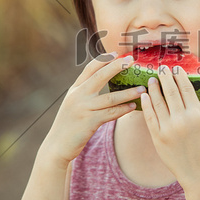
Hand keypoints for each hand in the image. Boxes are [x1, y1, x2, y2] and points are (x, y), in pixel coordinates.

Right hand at [40, 53, 144, 169]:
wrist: (57, 145)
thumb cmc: (69, 125)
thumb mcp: (73, 104)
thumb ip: (84, 93)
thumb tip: (101, 82)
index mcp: (75, 89)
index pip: (89, 69)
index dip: (103, 59)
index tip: (116, 53)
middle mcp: (78, 96)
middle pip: (100, 76)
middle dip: (117, 66)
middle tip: (132, 60)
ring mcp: (83, 108)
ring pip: (110, 97)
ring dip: (128, 93)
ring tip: (142, 89)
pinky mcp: (89, 122)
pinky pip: (111, 114)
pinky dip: (123, 109)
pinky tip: (133, 107)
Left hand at [140, 65, 199, 187]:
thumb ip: (194, 110)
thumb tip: (184, 92)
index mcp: (197, 114)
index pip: (186, 89)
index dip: (180, 77)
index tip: (176, 69)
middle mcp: (182, 119)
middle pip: (171, 92)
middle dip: (165, 77)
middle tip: (161, 68)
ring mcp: (168, 129)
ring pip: (158, 102)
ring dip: (154, 88)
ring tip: (151, 79)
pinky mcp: (158, 138)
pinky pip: (150, 116)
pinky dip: (146, 104)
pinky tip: (144, 95)